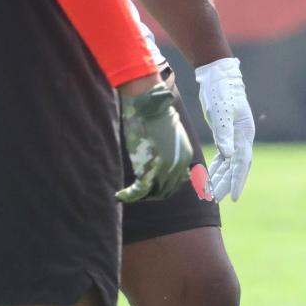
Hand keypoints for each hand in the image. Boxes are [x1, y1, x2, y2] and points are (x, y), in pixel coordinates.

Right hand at [117, 82, 192, 202]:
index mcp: (185, 157)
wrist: (151, 107)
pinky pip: (139, 191)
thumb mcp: (172, 137)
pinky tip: (120, 195)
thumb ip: (172, 154)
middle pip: (164, 192)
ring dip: (138, 197)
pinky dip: (129, 196)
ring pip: (152, 194)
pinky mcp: (150, 168)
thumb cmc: (157, 118)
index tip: (147, 191)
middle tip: (134, 194)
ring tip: (125, 195)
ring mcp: (164, 169)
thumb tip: (164, 166)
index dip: (160, 190)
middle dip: (149, 195)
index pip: (175, 184)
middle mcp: (179, 166)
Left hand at [195, 56, 254, 201]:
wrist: (218, 76)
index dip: (237, 180)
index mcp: (245, 132)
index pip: (242, 162)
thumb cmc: (221, 92)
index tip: (233, 197)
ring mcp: (234, 135)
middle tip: (215, 200)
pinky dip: (216, 168)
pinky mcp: (225, 133)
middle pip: (236, 166)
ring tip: (210, 195)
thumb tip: (228, 156)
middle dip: (226, 184)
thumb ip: (225, 133)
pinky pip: (222, 156)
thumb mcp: (221, 112)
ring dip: (220, 178)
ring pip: (228, 163)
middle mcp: (242, 136)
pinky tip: (209, 177)